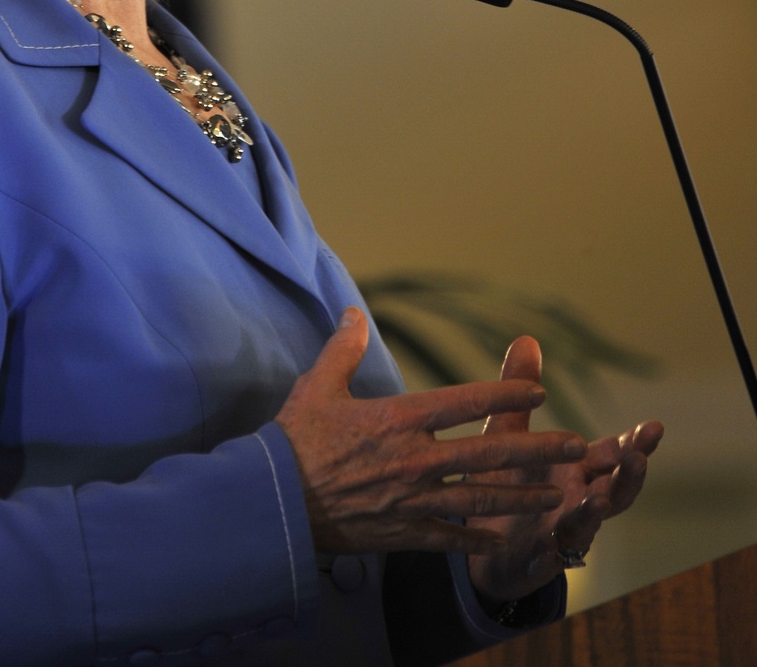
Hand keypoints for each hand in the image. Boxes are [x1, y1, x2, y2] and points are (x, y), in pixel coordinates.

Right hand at [275, 307, 588, 554]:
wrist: (275, 504)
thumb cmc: (295, 441)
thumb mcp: (317, 386)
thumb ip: (343, 348)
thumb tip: (354, 313)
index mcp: (398, 419)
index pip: (464, 401)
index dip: (505, 391)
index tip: (538, 389)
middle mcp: (415, 459)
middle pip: (488, 451)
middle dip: (536, 447)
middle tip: (574, 445)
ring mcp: (413, 500)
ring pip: (481, 498)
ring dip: (522, 496)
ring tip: (556, 494)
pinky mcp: (404, 533)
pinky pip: (451, 537)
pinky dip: (479, 538)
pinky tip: (503, 537)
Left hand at [466, 336, 663, 602]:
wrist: (482, 543)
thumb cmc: (505, 483)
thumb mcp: (507, 433)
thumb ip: (519, 391)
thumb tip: (527, 338)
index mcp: (576, 469)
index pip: (613, 454)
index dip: (634, 443)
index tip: (653, 426)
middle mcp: (579, 499)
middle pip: (615, 487)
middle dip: (631, 472)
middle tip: (641, 454)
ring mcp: (564, 530)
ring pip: (591, 522)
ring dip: (599, 510)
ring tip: (602, 498)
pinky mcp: (541, 557)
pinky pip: (556, 552)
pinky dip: (561, 543)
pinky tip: (560, 534)